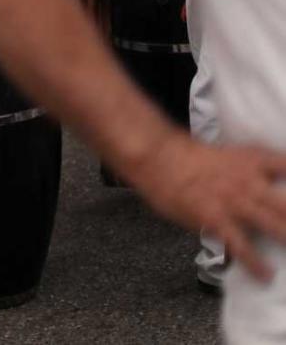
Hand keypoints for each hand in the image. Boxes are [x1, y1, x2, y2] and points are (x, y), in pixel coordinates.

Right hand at [121, 133, 285, 280]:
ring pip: (273, 224)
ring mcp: (234, 201)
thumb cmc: (181, 155)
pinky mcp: (216, 218)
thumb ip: (243, 172)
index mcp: (251, 161)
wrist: (156, 156)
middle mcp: (249, 181)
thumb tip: (256, 190)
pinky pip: (241, 244)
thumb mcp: (222, 156)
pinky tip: (265, 275)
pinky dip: (255, 262)